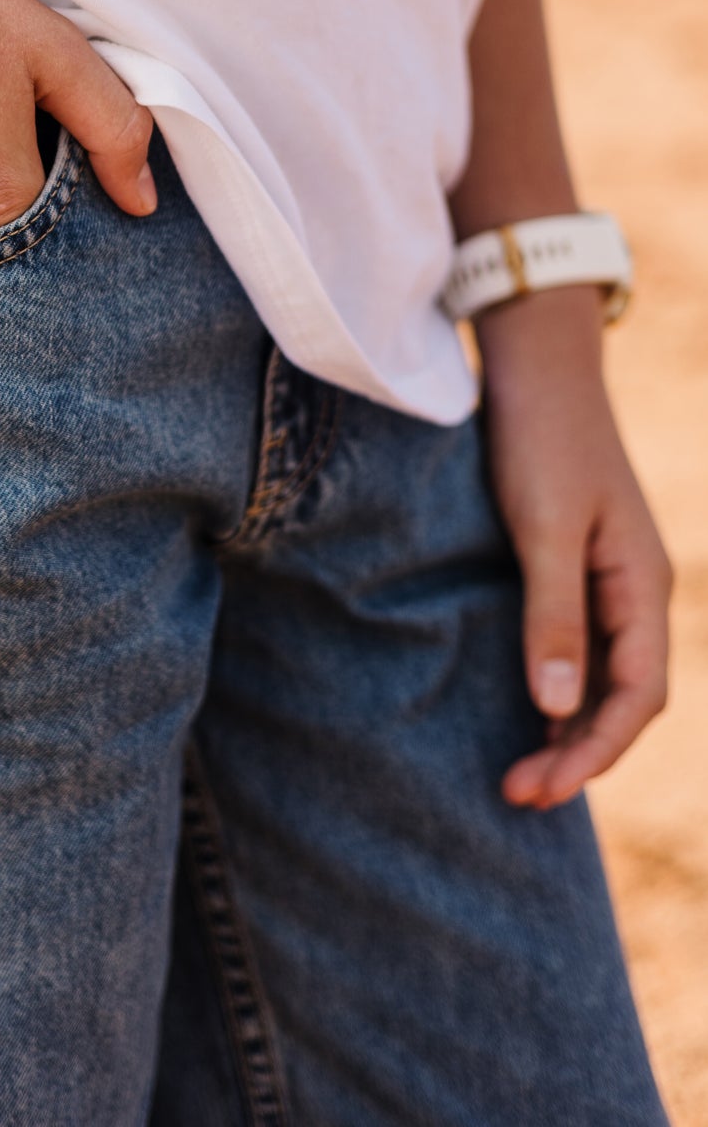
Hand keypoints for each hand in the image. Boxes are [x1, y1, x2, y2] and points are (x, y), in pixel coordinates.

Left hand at [482, 286, 671, 808]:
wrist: (536, 366)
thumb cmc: (542, 439)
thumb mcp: (545, 526)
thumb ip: (553, 613)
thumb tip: (559, 705)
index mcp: (644, 585)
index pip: (637, 695)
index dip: (595, 750)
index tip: (543, 787)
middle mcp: (635, 592)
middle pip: (622, 698)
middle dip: (577, 754)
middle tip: (518, 796)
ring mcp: (607, 580)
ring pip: (601, 678)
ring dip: (567, 730)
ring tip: (518, 776)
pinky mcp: (574, 566)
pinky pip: (578, 647)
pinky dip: (557, 689)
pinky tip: (525, 712)